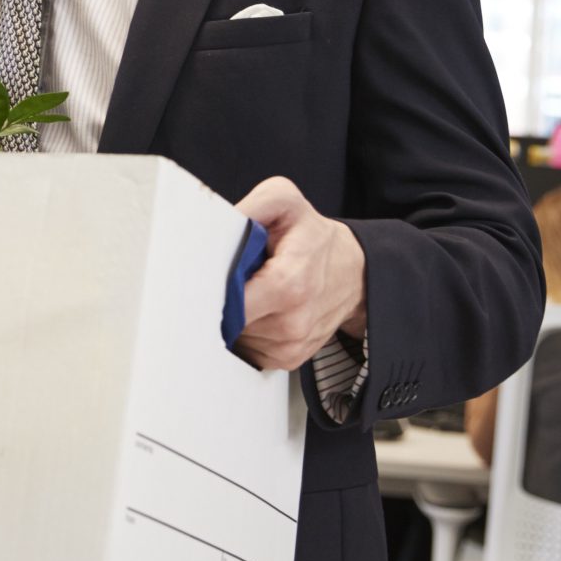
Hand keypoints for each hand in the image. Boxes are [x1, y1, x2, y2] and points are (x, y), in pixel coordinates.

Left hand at [231, 176, 366, 371]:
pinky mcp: (288, 358)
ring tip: (254, 290)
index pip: (231, 304)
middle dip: (220, 300)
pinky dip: (246, 330)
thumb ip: (250, 208)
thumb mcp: (285, 202)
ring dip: (233, 316)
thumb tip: (217, 223)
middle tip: (234, 277)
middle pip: (226, 322)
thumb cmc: (313, 236)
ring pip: (234, 338)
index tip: (207, 277)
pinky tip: (261, 309)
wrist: (353, 272)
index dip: (212, 290)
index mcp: (288, 284)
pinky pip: (248, 349)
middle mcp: (292, 322)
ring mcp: (290, 345)